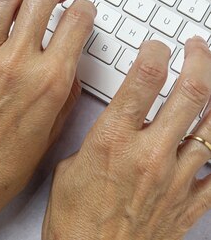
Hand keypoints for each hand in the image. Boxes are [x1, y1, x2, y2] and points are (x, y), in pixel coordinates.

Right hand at [43, 37, 210, 239]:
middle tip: (197, 48)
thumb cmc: (74, 220)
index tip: (156, 46)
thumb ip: (96, 139)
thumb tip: (111, 123)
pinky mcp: (189, 201)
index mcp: (112, 140)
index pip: (142, 81)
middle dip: (198, 61)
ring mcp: (175, 178)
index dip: (154, 54)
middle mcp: (149, 154)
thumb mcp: (69, 166)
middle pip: (188, 94)